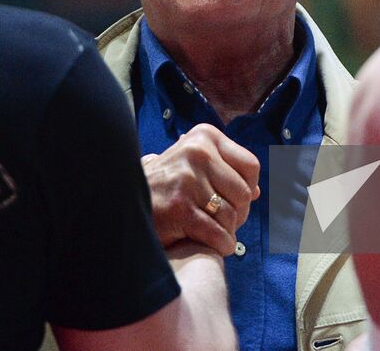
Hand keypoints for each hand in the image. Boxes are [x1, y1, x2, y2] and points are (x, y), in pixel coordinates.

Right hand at [143, 124, 259, 254]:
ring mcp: (187, 179)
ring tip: (211, 231)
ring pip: (232, 216)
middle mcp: (197, 151)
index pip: (251, 166)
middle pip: (244, 193)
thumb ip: (224, 172)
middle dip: (238, 214)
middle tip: (221, 221)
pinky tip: (214, 245)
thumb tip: (257, 191)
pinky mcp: (179, 208)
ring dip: (227, 231)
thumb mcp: (193, 165)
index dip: (248, 189)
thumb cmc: (164, 185)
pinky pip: (217, 234)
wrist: (122, 199)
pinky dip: (221, 245)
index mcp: (204, 136)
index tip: (233, 200)